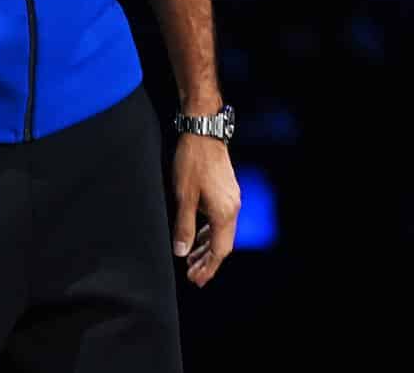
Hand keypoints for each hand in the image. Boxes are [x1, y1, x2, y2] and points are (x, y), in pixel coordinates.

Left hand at [171, 133, 241, 287]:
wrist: (204, 132)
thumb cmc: (192, 162)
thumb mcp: (183, 196)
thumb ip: (183, 226)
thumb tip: (181, 252)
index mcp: (224, 214)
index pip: (219, 250)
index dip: (207, 267)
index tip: (196, 280)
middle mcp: (233, 209)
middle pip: (222, 244)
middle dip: (207, 261)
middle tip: (192, 275)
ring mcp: (231, 199)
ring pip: (220, 232)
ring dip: (206, 247)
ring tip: (191, 260)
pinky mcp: (226, 191)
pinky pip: (218, 220)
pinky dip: (207, 232)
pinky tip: (197, 235)